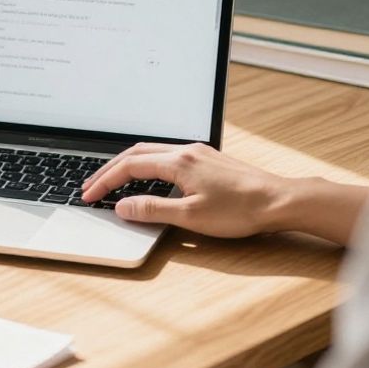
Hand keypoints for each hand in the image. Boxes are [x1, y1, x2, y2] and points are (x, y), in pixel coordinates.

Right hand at [82, 143, 290, 237]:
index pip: (129, 167)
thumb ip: (153, 210)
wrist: (279, 200)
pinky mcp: (208, 160)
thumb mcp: (191, 216)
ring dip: (127, 165)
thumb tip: (122, 207)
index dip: (105, 182)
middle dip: (109, 170)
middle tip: (90, 187)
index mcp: (178, 161)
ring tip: (112, 182)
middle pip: (136, 153)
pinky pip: (167, 156)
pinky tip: (147, 179)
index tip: (89, 196)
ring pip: (151, 152)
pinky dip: (146, 166)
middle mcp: (186, 151)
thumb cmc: (240, 210)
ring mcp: (198, 153)